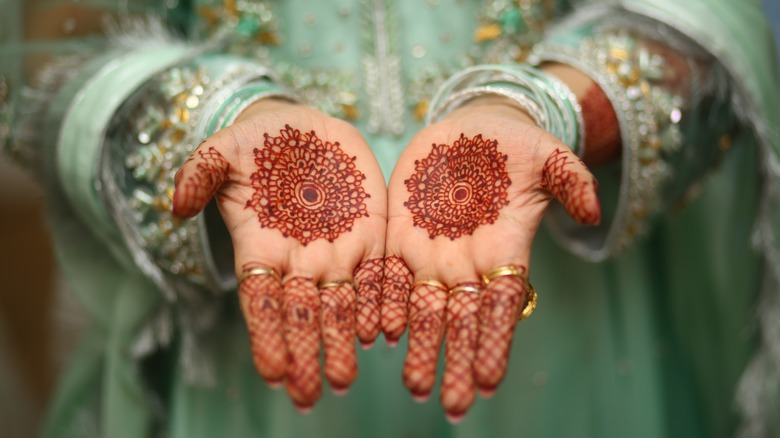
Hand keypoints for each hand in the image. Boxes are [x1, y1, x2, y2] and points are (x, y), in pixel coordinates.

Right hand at [172, 99, 386, 410]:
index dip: (266, 336)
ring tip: (344, 376)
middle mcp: (299, 259)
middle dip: (306, 354)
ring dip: (344, 341)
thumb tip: (177, 208)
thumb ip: (201, 171)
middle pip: (302, 315)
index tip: (272, 374)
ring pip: (342, 305)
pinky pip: (379, 274)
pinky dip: (382, 302)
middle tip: (311, 393)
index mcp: (262, 246)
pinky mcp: (371, 233)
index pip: (261, 301)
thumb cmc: (260, 142)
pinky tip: (386, 330)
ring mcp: (336, 250)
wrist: (305, 126)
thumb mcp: (225, 147)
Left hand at [383, 97, 599, 420]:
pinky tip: (375, 332)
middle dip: (456, 360)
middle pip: (461, 320)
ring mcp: (431, 251)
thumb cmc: (515, 147)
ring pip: (421, 308)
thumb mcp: (548, 155)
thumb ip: (571, 179)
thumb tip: (593, 213)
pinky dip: (382, 303)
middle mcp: (467, 262)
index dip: (496, 342)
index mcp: (504, 250)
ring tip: (415, 382)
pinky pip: (387, 275)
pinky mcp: (400, 234)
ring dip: (418, 345)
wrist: (471, 131)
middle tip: (450, 404)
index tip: (490, 380)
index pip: (502, 305)